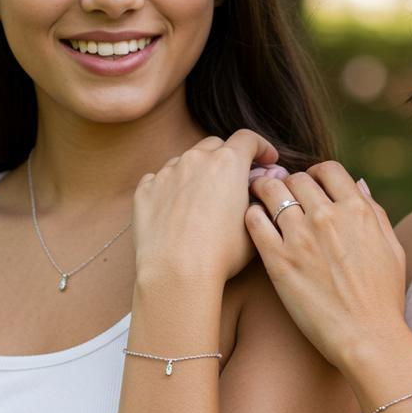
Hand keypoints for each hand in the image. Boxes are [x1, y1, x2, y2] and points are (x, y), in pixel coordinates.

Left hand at [132, 130, 279, 284]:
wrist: (176, 273)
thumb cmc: (221, 253)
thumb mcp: (252, 225)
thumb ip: (258, 199)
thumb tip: (260, 188)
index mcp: (228, 163)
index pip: (248, 140)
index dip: (261, 147)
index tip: (266, 159)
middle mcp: (196, 160)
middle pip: (215, 145)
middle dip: (228, 158)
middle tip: (234, 181)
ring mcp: (166, 173)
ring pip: (186, 161)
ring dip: (198, 173)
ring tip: (202, 201)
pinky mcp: (145, 190)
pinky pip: (160, 179)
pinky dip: (171, 188)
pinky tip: (177, 210)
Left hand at [246, 161, 406, 368]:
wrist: (367, 337)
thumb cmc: (384, 297)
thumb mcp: (391, 247)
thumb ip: (374, 212)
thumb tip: (358, 185)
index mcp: (357, 210)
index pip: (328, 170)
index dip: (316, 174)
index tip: (309, 185)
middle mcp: (328, 217)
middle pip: (296, 179)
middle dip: (289, 183)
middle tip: (281, 193)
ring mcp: (301, 237)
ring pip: (271, 192)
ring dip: (264, 191)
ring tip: (259, 199)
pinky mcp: (278, 260)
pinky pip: (254, 221)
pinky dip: (251, 215)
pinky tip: (254, 222)